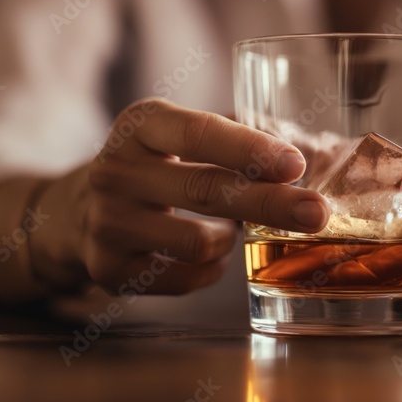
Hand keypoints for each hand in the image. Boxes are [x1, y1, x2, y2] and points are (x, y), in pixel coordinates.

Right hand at [37, 99, 329, 295]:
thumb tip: (322, 152)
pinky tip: (204, 253)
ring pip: (198, 243)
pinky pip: (186, 278)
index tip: (296, 163)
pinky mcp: (108, 268)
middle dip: (270, 204)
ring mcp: (106, 222)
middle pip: (206, 191)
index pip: (199, 132)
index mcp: (142, 123)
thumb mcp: (188, 134)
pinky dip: (211, 269)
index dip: (250, 149)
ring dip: (230, 239)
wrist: (80, 209)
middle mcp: (116, 169)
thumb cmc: (162, 164)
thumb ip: (249, 136)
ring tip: (228, 227)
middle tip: (318, 214)